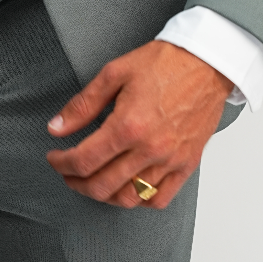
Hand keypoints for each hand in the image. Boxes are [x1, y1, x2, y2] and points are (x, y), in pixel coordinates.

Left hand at [46, 40, 232, 208]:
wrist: (208, 62)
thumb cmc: (166, 63)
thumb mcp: (114, 74)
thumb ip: (82, 105)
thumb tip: (57, 128)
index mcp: (128, 126)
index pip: (83, 161)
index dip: (60, 164)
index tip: (54, 158)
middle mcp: (150, 149)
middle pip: (101, 186)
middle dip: (76, 183)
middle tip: (68, 172)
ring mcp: (170, 160)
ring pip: (129, 198)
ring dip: (103, 195)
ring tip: (93, 180)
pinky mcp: (187, 164)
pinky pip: (160, 198)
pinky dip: (139, 200)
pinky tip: (128, 187)